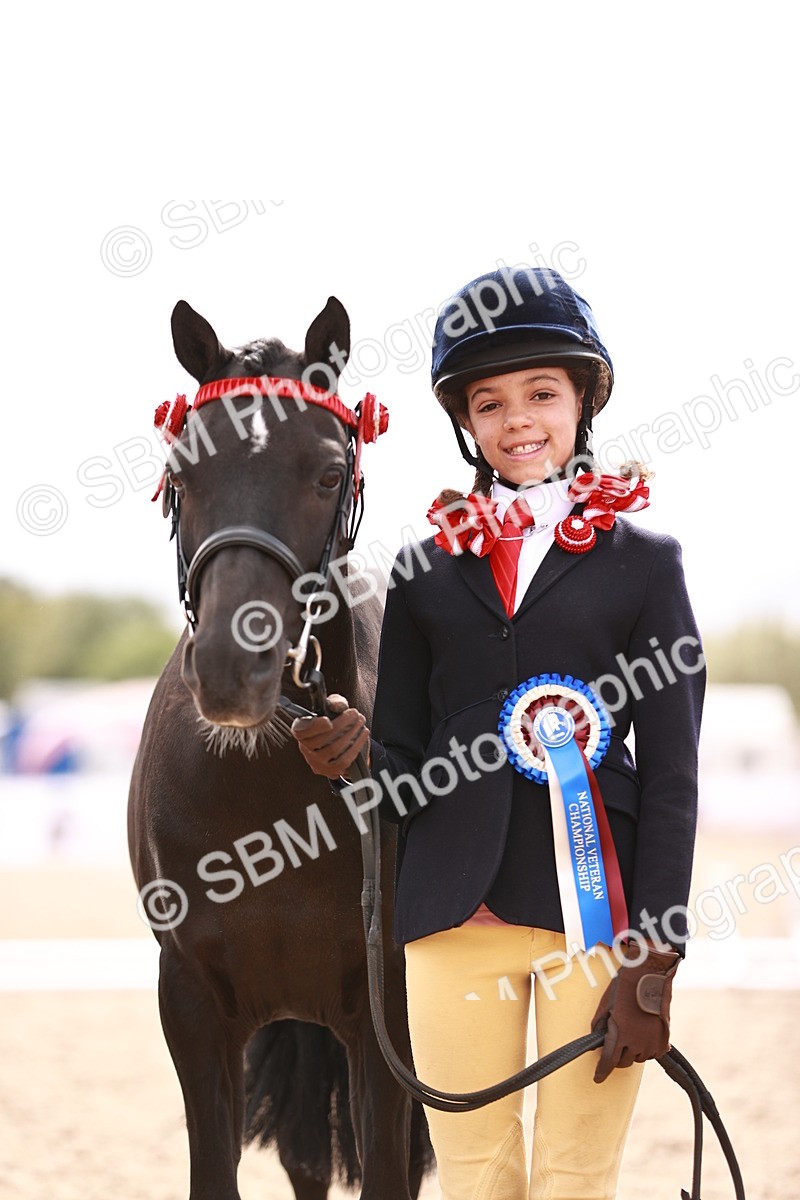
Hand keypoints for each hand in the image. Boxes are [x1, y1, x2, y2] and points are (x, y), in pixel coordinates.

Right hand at [291, 693, 369, 779]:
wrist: (345, 743)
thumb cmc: (336, 722)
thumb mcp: (335, 708)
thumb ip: (335, 703)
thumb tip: (337, 706)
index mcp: (301, 732)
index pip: (300, 731)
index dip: (314, 727)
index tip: (328, 720)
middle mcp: (306, 749)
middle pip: (322, 740)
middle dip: (342, 724)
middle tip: (355, 714)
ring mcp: (318, 763)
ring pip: (333, 750)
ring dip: (351, 733)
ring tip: (360, 722)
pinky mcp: (331, 771)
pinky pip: (344, 760)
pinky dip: (356, 746)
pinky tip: (363, 734)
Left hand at [591, 943, 679, 1082]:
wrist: (650, 976)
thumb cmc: (624, 988)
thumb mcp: (606, 1005)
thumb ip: (600, 1026)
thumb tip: (596, 1042)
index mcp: (619, 1034)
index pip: (609, 1061)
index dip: (602, 1071)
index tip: (598, 1078)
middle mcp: (636, 1042)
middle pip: (624, 1062)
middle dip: (617, 1057)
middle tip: (616, 1044)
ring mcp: (652, 1043)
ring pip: (638, 1058)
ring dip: (632, 1051)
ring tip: (631, 1032)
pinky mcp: (664, 1040)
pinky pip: (653, 1053)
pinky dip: (647, 1048)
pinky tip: (644, 1036)